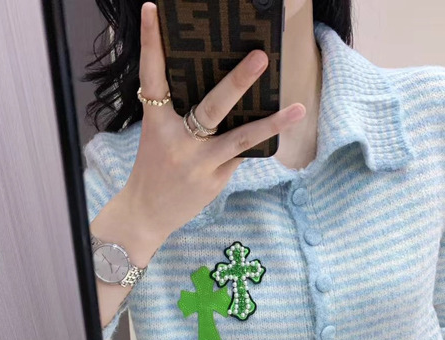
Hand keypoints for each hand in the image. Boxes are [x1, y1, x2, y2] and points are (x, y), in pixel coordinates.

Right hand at [108, 1, 305, 241]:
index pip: (152, 76)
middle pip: (212, 106)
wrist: (146, 214)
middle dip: (238, 81)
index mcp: (157, 123)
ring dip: (271, 123)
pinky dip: (260, 140)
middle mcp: (178, 141)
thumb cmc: (154, 168)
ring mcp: (199, 163)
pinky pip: (242, 155)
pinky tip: (284, 127)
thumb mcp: (157, 136)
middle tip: (261, 56)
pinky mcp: (215, 180)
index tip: (152, 10)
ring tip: (298, 108)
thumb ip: (179, 113)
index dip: (151, 42)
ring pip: (240, 138)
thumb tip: (222, 89)